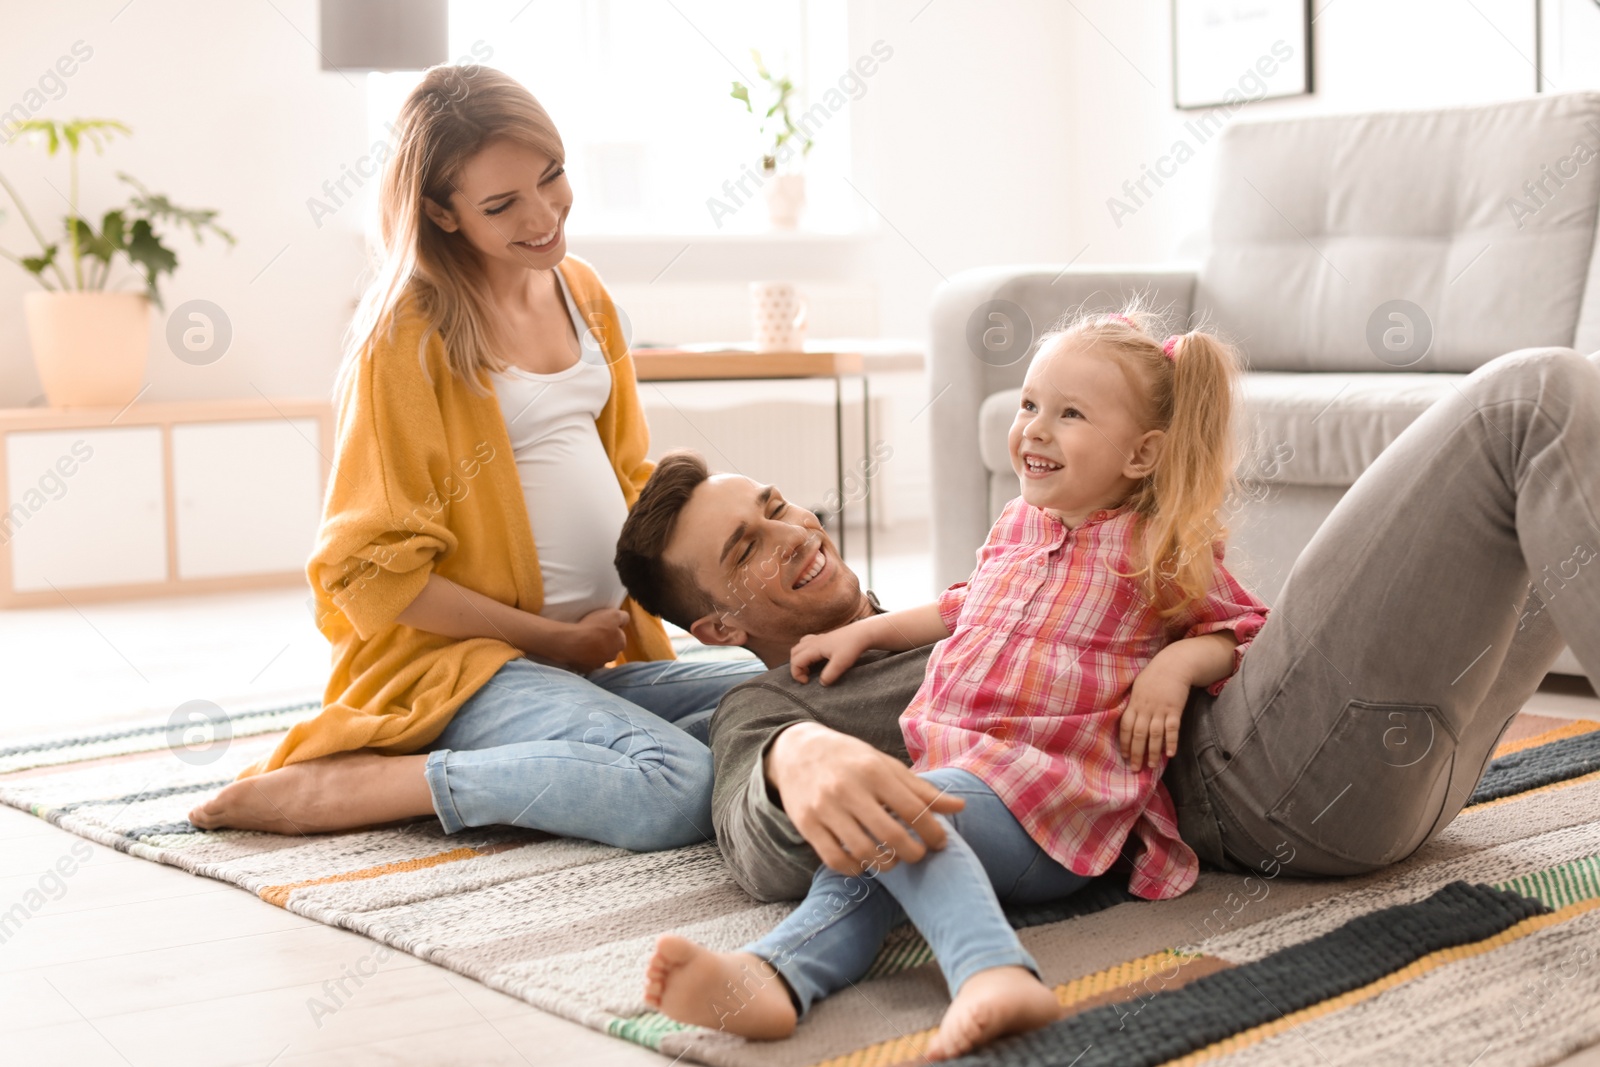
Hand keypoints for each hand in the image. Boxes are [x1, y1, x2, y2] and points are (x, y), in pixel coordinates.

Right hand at [558, 608, 630, 672]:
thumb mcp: (614, 614)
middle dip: (603, 641)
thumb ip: (623, 617)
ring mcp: (599, 664)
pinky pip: (586, 662)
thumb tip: (624, 620)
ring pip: (598, 655)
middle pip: (609, 647)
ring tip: (583, 640)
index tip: (603, 625)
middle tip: (593, 632)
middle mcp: (612, 657)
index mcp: (621, 644)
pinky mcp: (586, 669)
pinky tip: (577, 649)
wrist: (572, 643)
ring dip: (593, 649)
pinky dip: (583, 657)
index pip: (620, 635)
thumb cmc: (595, 627)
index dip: (612, 629)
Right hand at [765, 722, 964, 875]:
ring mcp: (825, 808)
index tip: (939, 842)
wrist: (797, 751)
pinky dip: (856, 868)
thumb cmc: (851, 759)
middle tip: (918, 855)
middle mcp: (848, 789)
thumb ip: (921, 789)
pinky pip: (836, 859)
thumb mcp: (885, 765)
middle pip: (892, 835)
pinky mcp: (806, 825)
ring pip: (864, 851)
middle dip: (913, 853)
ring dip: (886, 864)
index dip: (933, 832)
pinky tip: (865, 862)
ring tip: (893, 860)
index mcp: (873, 771)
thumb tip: (960, 807)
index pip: (913, 809)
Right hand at [790, 623, 872, 684]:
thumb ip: (829, 675)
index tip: (807, 682)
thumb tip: (822, 683)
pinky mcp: (825, 638)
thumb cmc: (851, 647)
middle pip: (794, 653)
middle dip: (796, 666)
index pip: (795, 661)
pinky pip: (807, 643)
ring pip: (800, 646)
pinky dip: (806, 652)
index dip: (797, 674)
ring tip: (810, 668)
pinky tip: (817, 658)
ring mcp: (818, 638)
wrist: (862, 633)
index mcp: (814, 648)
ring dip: (800, 658)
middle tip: (807, 676)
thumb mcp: (841, 664)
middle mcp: (813, 642)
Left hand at [1120, 659, 1189, 771]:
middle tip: (1135, 769)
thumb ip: (1133, 705)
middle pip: (1138, 734)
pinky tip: (1170, 754)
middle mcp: (1145, 709)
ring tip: (1151, 766)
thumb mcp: (1138, 688)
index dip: (1124, 743)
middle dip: (1136, 753)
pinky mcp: (1175, 709)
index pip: (1125, 727)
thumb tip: (1127, 720)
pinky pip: (1172, 729)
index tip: (1124, 757)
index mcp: (1134, 704)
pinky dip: (1171, 742)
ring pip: (1154, 735)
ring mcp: (1160, 710)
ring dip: (1153, 752)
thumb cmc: (1154, 676)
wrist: (1174, 665)